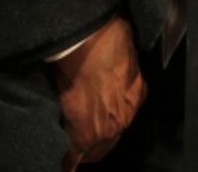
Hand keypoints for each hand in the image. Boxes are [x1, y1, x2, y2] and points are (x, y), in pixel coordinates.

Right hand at [50, 16, 144, 170]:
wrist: (89, 44)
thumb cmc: (106, 39)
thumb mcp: (124, 53)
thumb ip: (120, 70)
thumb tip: (111, 66)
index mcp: (135, 95)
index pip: (122, 117)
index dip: (108, 119)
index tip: (98, 119)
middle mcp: (124, 117)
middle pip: (110, 140)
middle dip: (96, 140)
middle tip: (82, 138)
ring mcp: (104, 130)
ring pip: (93, 151)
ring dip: (81, 149)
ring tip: (67, 149)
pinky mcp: (81, 136)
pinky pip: (72, 158)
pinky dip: (66, 161)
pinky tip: (61, 164)